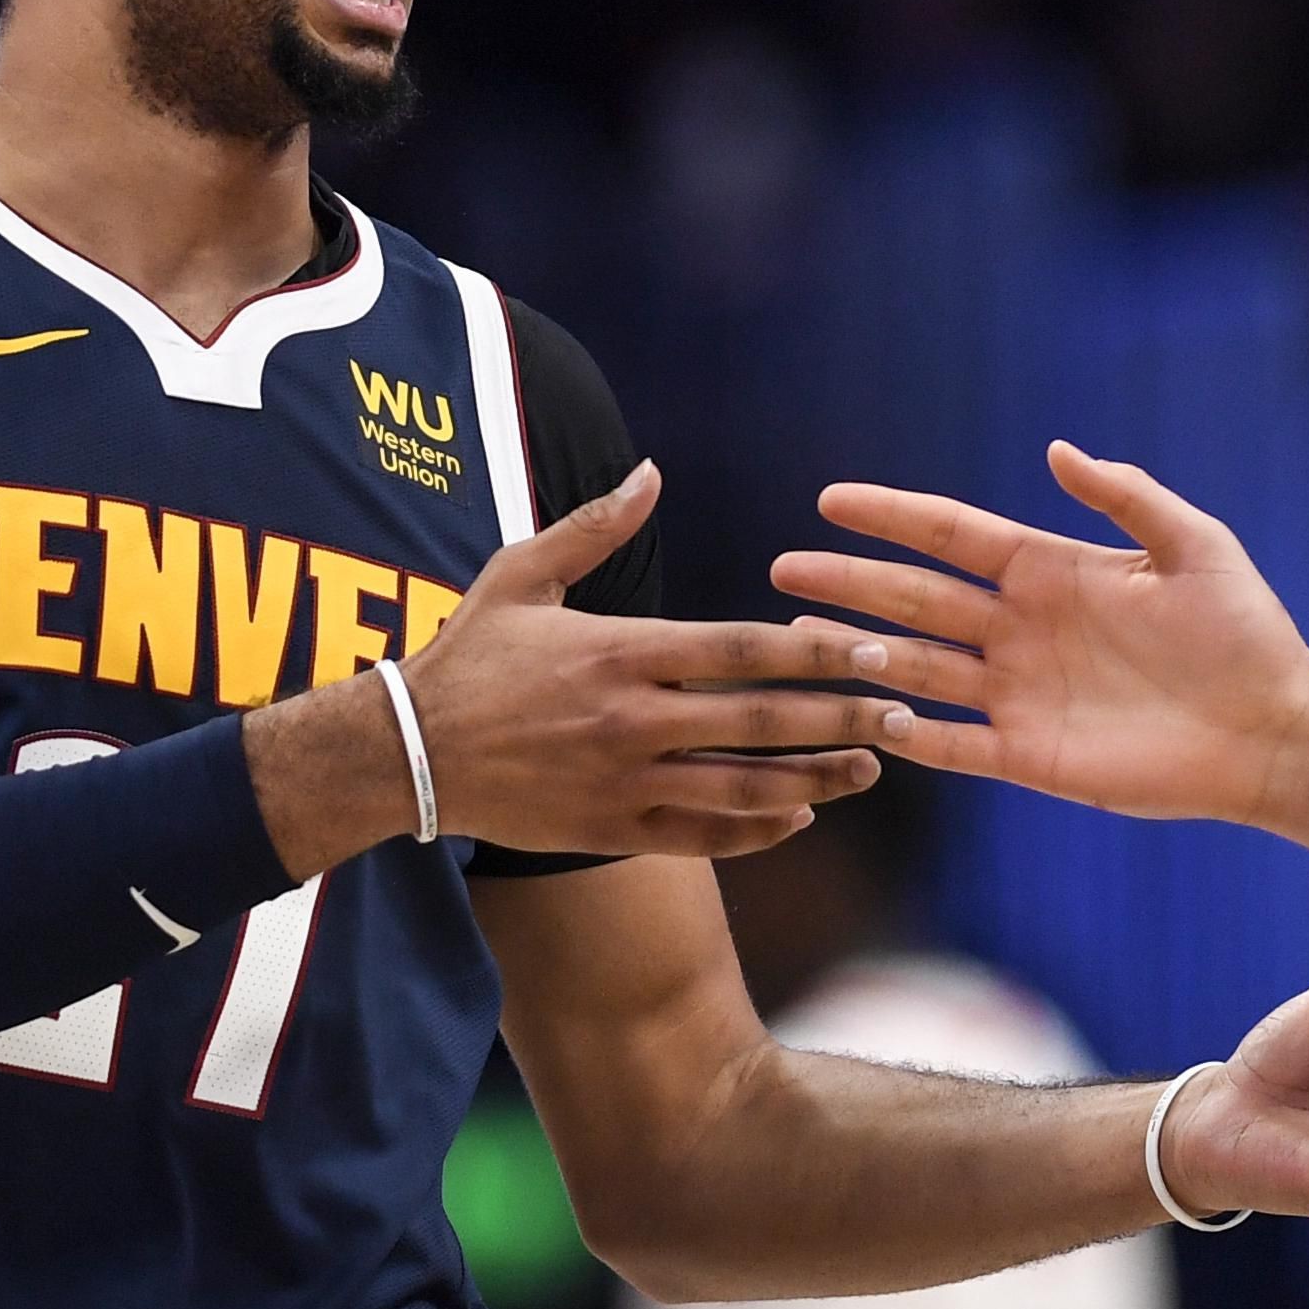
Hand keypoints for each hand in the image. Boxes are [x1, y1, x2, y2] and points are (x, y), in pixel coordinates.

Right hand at [254, 463, 913, 876]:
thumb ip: (595, 525)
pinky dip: (754, 830)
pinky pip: (699, 837)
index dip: (816, 655)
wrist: (405, 751)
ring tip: (869, 768)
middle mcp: (633, 719)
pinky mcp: (608, 831)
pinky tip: (798, 817)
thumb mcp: (522, 572)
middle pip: (760, 723)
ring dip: (815, 780)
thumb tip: (651, 471)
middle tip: (903, 713)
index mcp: (622, 650)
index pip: (743, 652)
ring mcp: (623, 781)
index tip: (873, 650)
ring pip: (742, 788)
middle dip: (841, 719)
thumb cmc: (468, 654)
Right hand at [774, 442, 1308, 826]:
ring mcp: (1022, 694)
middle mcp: (1024, 630)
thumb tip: (1057, 450)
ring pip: (920, 667)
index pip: (954, 536)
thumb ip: (1126, 497)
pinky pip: (956, 745)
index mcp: (1053, 572)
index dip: (894, 517)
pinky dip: (912, 736)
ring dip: (864, 651)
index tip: (831, 499)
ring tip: (801, 635)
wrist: (1274, 728)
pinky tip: (868, 719)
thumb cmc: (1246, 633)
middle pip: (918, 598)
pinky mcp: (1033, 755)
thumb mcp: (1195, 545)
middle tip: (784, 568)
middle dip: (851, 581)